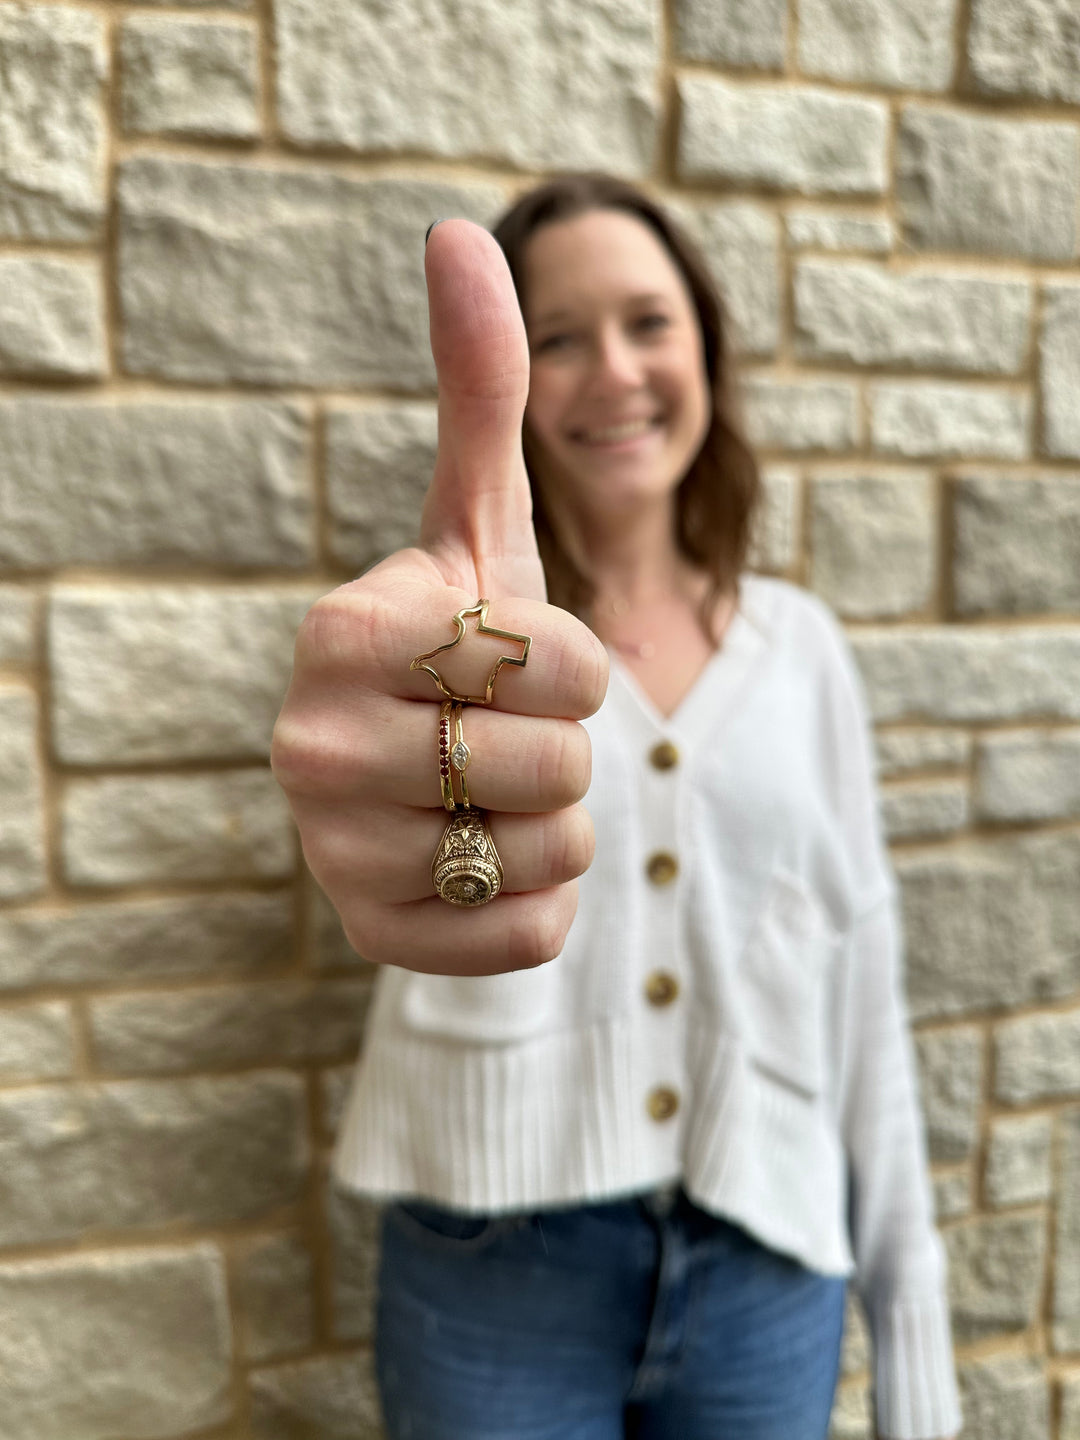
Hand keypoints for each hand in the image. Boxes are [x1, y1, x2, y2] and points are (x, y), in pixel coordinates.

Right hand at [271, 220, 607, 975]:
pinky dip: (537, 898)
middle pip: (564, 765)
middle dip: (566, 749)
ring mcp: (332, 854)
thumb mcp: (478, 521)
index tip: (511, 660)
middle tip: (496, 734)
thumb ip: (480, 387)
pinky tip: (478, 857)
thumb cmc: (461, 638)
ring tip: (483, 792)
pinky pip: (533, 934)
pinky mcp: (373, 938)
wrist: (416, 766)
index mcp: (342, 631)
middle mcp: (308, 746)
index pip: (566, 664)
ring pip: (554, 852)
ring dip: (552, 821)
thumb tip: (461, 232)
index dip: (575, 662)